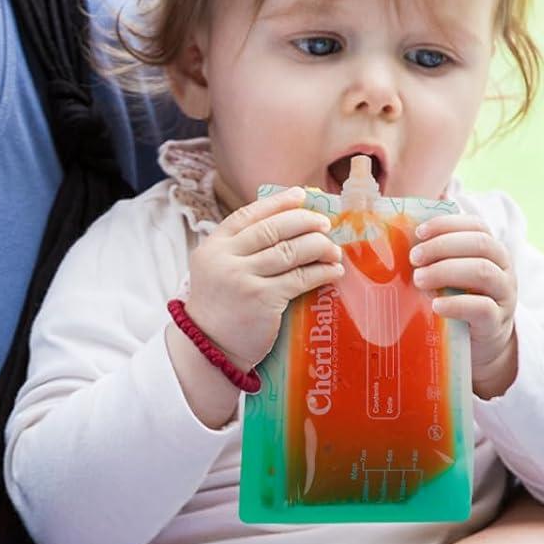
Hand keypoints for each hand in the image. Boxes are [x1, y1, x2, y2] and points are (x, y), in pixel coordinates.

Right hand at [183, 188, 343, 368]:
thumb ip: (241, 248)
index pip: (248, 215)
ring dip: (318, 246)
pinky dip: (321, 272)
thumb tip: (288, 224)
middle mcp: (226, 258)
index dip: (277, 203)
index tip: (301, 196)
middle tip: (324, 223)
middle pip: (273, 229)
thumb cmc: (220, 307)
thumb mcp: (217, 269)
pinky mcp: (263, 299)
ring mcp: (243, 278)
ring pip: (291, 251)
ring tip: (332, 250)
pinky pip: (300, 278)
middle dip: (304, 221)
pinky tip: (332, 271)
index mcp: (213, 246)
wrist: (210, 347)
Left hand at [410, 213, 517, 396]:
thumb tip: (396, 238)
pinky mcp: (496, 321)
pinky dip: (456, 303)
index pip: (477, 225)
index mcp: (491, 251)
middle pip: (480, 244)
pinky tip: (436, 305)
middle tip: (413, 259)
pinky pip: (482, 307)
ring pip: (483, 272)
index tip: (419, 232)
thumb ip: (434, 258)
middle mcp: (502, 268)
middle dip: (442, 246)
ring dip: (446, 271)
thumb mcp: (449, 276)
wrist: (480, 344)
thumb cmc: (457, 301)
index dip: (448, 224)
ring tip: (419, 280)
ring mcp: (503, 295)